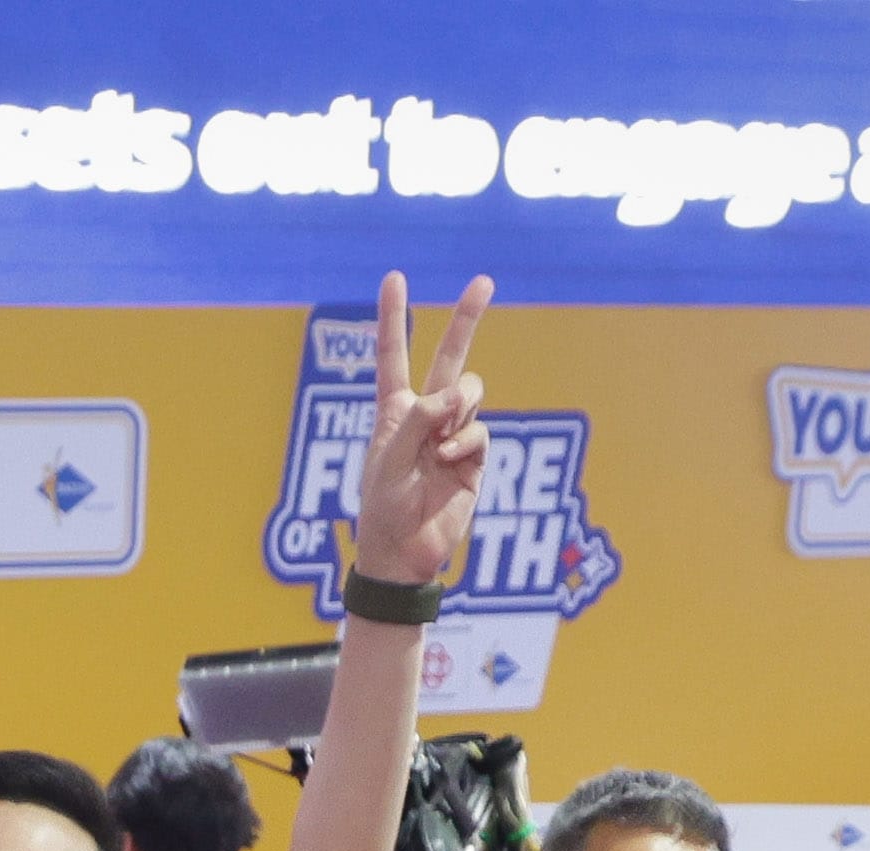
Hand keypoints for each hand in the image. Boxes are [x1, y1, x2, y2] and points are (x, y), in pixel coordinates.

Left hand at [344, 270, 498, 599]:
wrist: (403, 554)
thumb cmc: (385, 507)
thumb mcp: (389, 457)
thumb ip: (420, 418)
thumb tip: (457, 396)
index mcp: (394, 411)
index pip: (393, 356)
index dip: (394, 317)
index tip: (394, 277)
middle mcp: (427, 416)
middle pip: (449, 357)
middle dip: (466, 318)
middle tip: (484, 281)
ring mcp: (453, 434)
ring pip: (470, 392)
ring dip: (457, 407)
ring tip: (439, 443)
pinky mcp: (474, 457)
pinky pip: (478, 429)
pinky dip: (464, 441)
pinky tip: (448, 462)